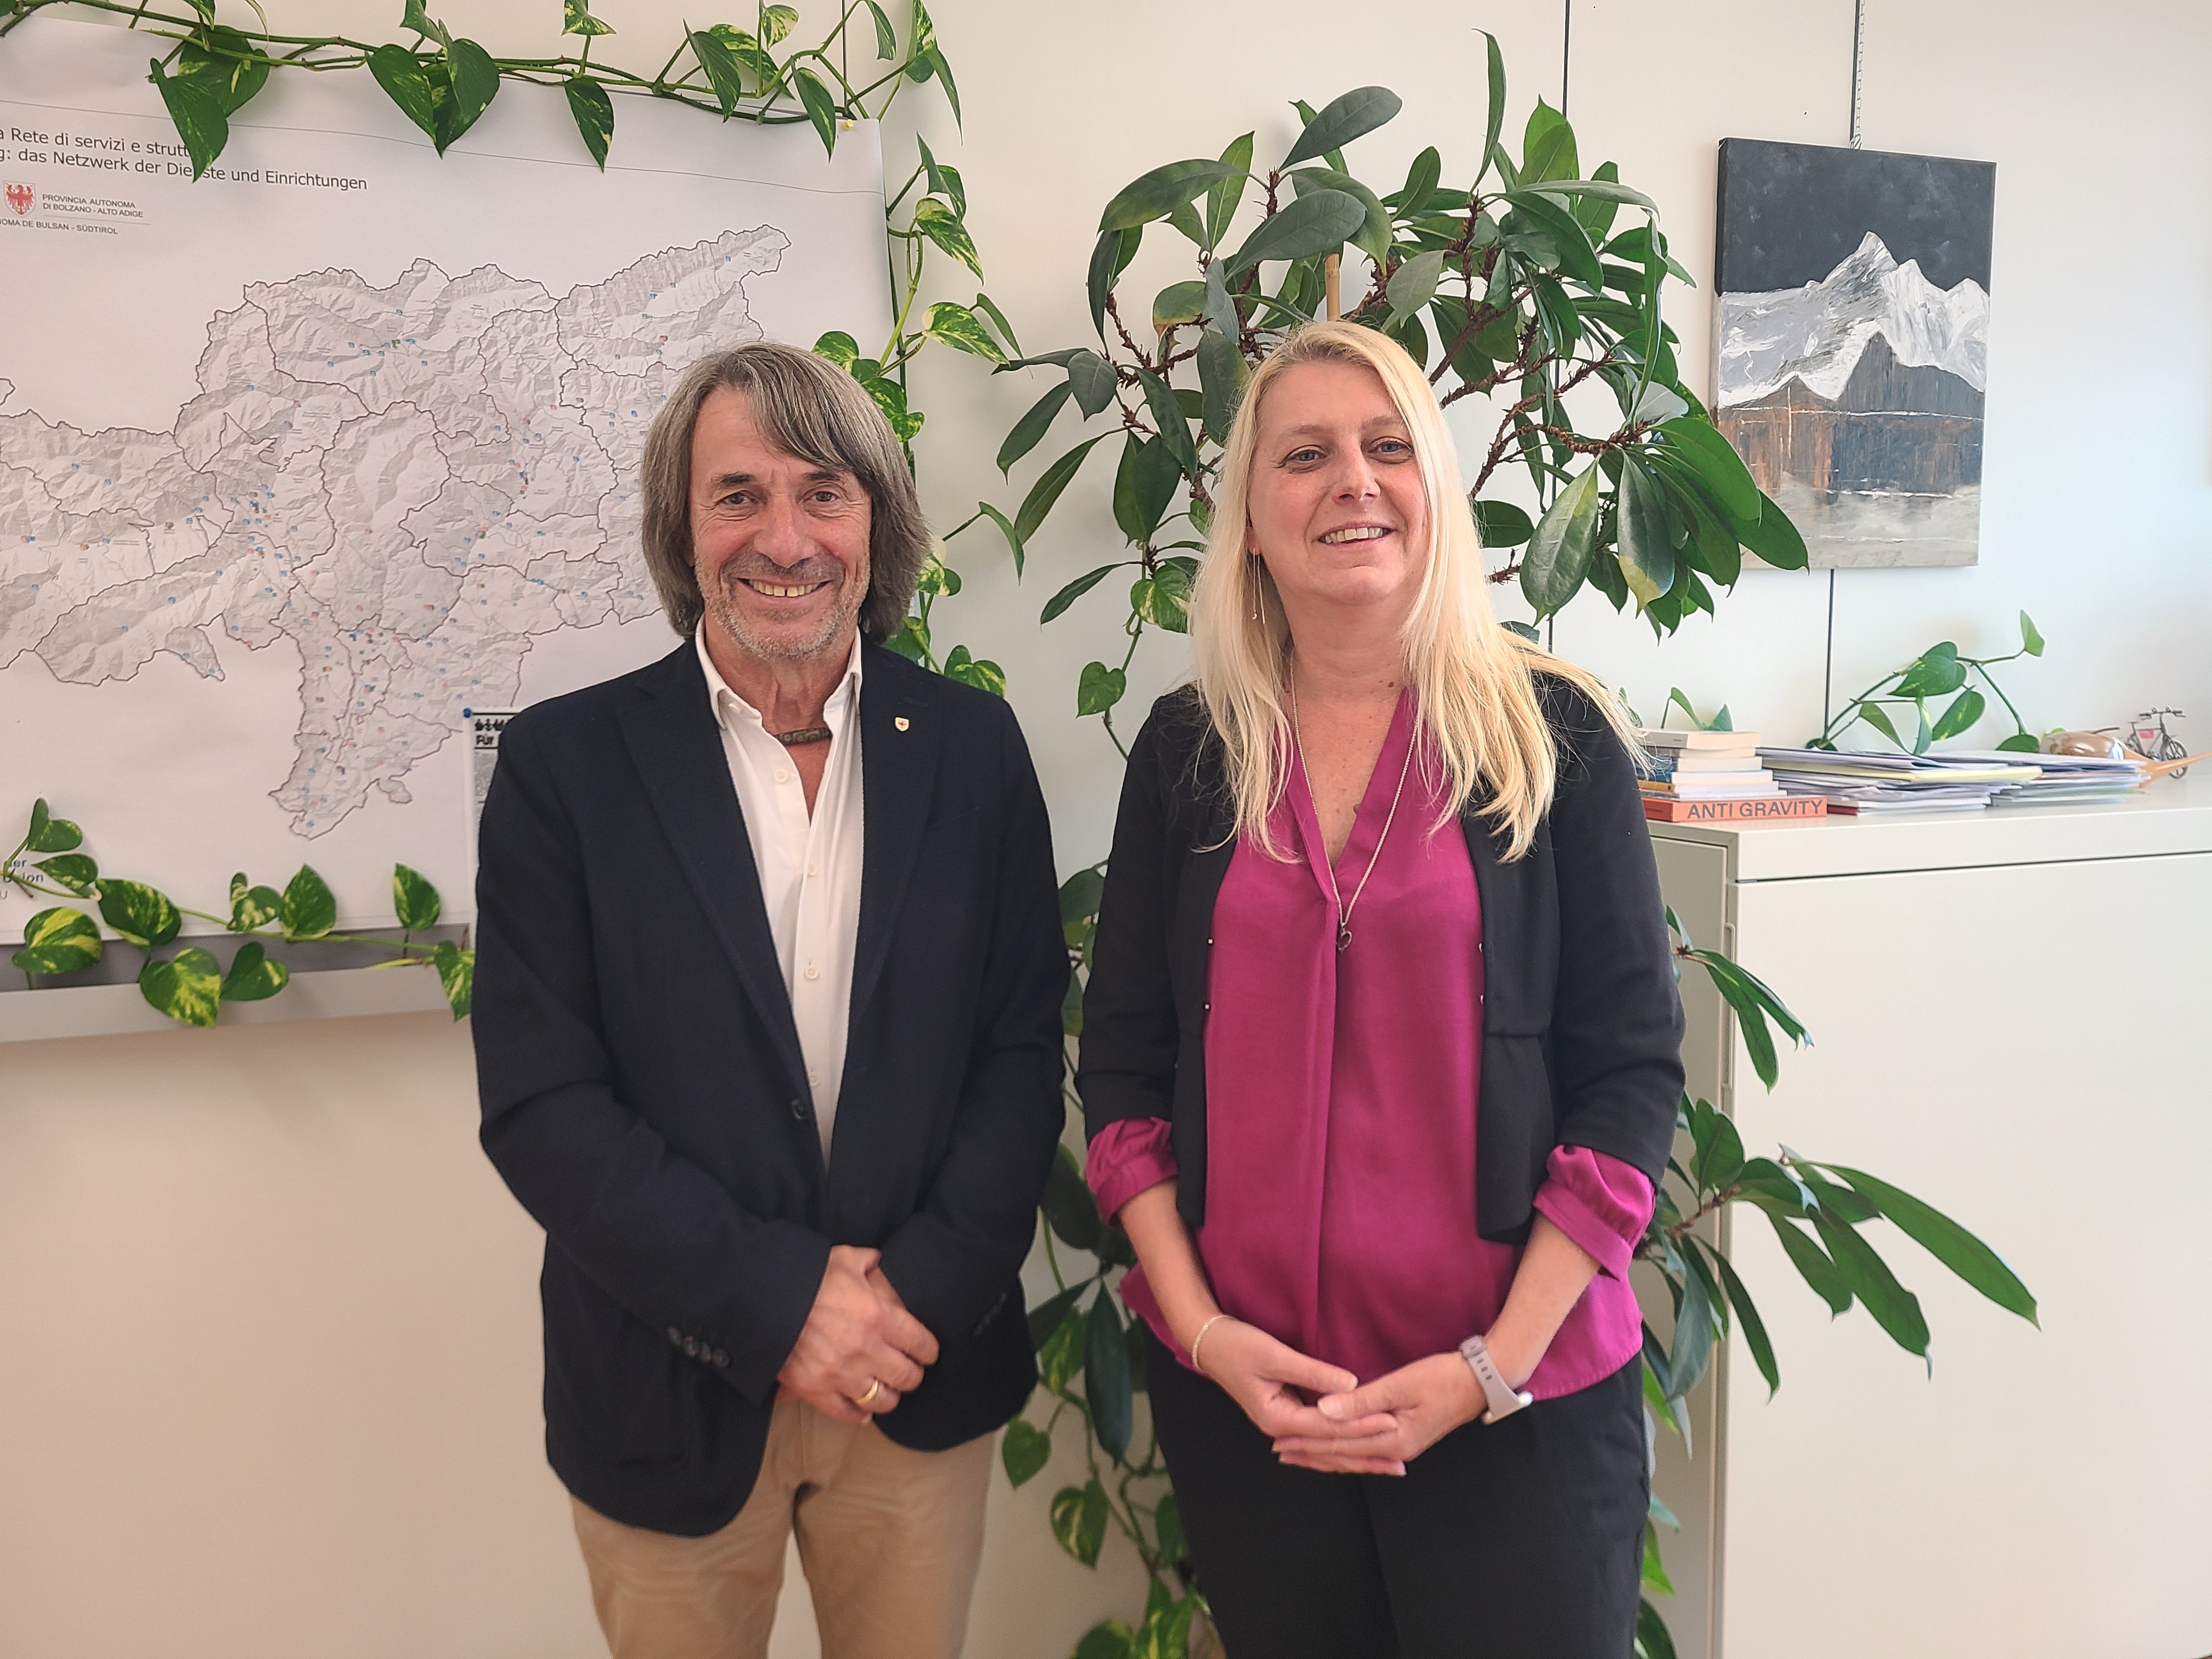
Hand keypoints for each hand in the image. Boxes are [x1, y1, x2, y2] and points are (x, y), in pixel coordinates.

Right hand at [776, 1245, 939, 1423]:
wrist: (763, 1299)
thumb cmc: (807, 1277)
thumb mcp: (843, 1258)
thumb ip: (868, 1261)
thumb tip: (879, 1261)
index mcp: (878, 1316)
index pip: (921, 1344)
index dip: (930, 1351)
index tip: (928, 1352)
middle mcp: (866, 1349)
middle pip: (907, 1377)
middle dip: (912, 1375)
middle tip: (909, 1371)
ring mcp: (841, 1374)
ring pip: (882, 1400)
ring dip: (889, 1396)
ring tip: (887, 1389)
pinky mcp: (816, 1390)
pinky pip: (846, 1413)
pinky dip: (858, 1414)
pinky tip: (864, 1410)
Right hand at [1191, 1318, 1395, 1449]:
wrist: (1209, 1343)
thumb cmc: (1238, 1346)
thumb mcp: (1275, 1355)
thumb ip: (1313, 1372)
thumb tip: (1351, 1384)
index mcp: (1277, 1417)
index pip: (1328, 1428)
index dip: (1361, 1426)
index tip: (1391, 1423)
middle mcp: (1281, 1428)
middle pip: (1329, 1448)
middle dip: (1365, 1453)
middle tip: (1400, 1460)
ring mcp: (1283, 1424)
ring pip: (1325, 1448)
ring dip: (1357, 1456)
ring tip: (1389, 1465)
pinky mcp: (1287, 1415)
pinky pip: (1319, 1437)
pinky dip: (1341, 1444)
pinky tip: (1360, 1451)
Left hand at [1273, 1352, 1490, 1475]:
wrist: (1481, 1381)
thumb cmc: (1443, 1377)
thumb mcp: (1400, 1385)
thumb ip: (1361, 1401)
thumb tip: (1324, 1411)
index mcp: (1392, 1438)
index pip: (1338, 1443)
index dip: (1306, 1441)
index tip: (1278, 1440)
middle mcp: (1395, 1449)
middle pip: (1343, 1454)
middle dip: (1309, 1452)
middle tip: (1278, 1451)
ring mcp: (1402, 1446)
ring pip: (1354, 1455)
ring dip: (1325, 1455)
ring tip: (1298, 1453)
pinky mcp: (1407, 1437)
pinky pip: (1367, 1449)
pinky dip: (1345, 1451)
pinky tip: (1337, 1451)